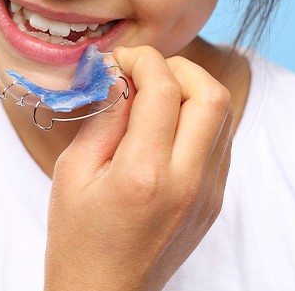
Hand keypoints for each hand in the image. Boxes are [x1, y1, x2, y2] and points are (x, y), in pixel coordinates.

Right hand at [43, 45, 233, 290]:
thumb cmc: (77, 235)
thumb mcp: (73, 170)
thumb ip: (103, 117)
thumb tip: (121, 75)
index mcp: (144, 174)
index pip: (164, 90)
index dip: (142, 60)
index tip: (120, 60)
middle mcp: (188, 181)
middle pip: (211, 95)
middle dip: (178, 67)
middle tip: (144, 71)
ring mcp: (208, 193)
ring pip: (222, 115)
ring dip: (191, 89)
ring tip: (153, 95)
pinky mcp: (214, 200)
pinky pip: (219, 139)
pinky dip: (197, 116)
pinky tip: (165, 124)